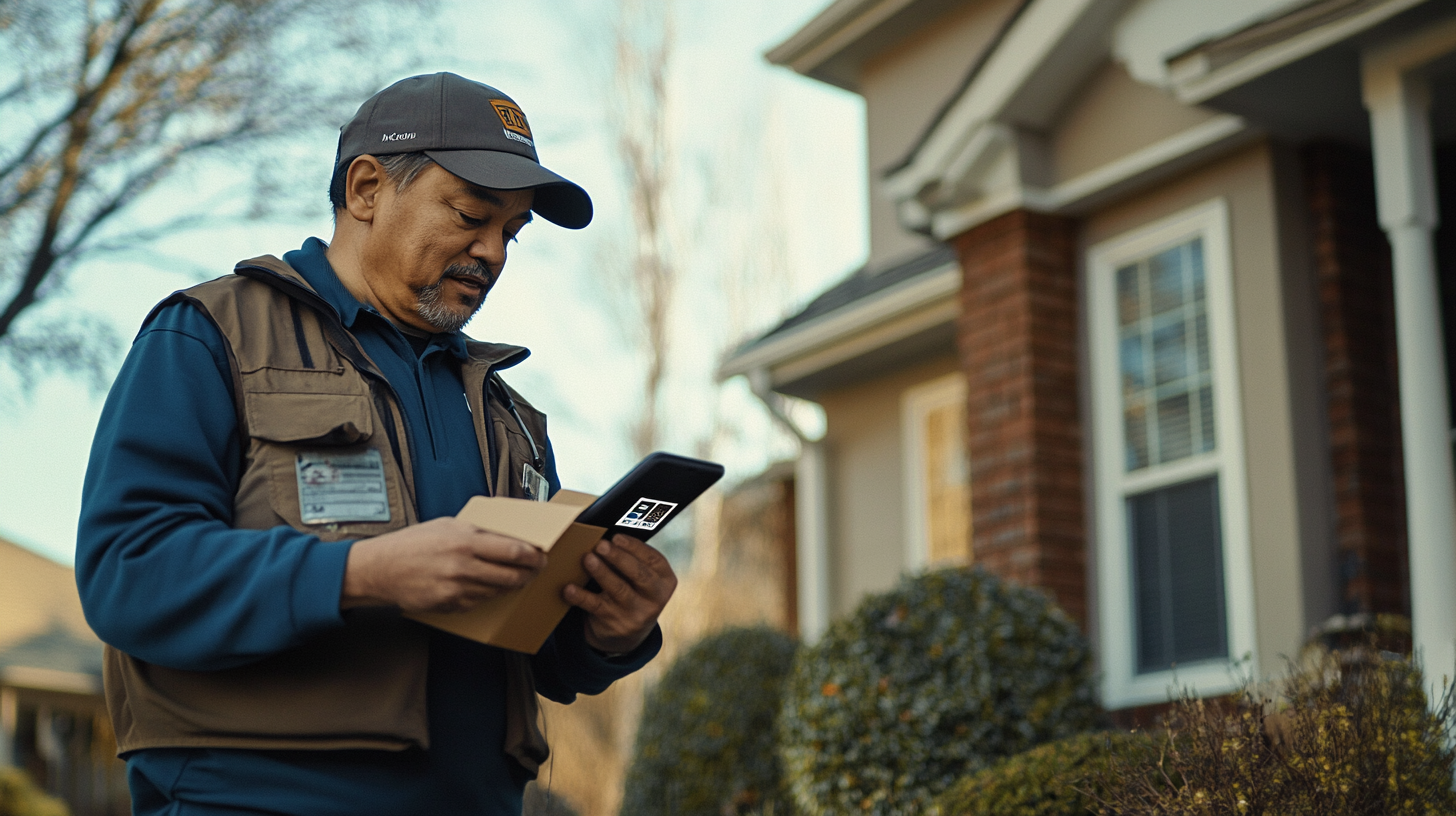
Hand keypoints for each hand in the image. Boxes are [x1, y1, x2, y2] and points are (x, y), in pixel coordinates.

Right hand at [341, 517, 546, 612]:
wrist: (379, 569)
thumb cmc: (411, 543)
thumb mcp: (447, 526)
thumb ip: (477, 532)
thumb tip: (507, 535)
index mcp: (465, 541)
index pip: (514, 551)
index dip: (534, 556)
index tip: (541, 556)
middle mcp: (463, 566)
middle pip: (512, 575)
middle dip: (529, 574)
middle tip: (535, 570)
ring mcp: (456, 589)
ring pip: (498, 591)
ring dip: (511, 586)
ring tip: (516, 578)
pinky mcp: (449, 605)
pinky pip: (479, 602)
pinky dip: (487, 595)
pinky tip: (488, 587)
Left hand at [563, 534, 676, 654]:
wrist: (627, 635)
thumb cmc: (633, 592)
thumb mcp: (643, 580)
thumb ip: (634, 561)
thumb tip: (606, 539)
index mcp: (665, 581)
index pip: (654, 560)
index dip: (635, 547)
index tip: (616, 536)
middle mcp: (655, 599)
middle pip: (639, 575)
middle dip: (619, 558)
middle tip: (601, 544)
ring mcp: (636, 614)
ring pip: (618, 590)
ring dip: (601, 572)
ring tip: (587, 558)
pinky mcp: (615, 624)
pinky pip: (596, 607)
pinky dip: (581, 596)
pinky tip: (569, 588)